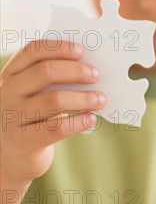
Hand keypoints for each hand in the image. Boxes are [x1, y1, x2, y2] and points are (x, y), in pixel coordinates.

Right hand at [0, 40, 105, 185]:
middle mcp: (7, 92)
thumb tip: (88, 66)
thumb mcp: (31, 93)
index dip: (59, 48)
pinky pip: (57, 128)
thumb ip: (50, 78)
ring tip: (100, 99)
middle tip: (96, 75)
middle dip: (76, 71)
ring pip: (54, 100)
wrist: (9, 155)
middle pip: (46, 72)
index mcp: (10, 74)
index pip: (32, 51)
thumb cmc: (30, 116)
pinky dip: (79, 122)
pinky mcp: (23, 141)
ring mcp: (12, 117)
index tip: (81, 51)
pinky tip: (90, 119)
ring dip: (83, 98)